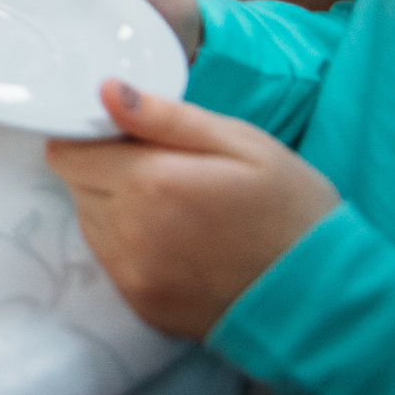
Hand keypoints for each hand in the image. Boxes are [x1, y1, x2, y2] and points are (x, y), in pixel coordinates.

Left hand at [47, 82, 338, 338]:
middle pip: (76, 186)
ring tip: (173, 208)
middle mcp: (129, 230)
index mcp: (150, 181)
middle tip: (163, 172)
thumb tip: (105, 90)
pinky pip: (110, 260)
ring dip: (113, 208)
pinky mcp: (141, 304)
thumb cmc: (291, 211)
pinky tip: (175, 241)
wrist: (325, 300)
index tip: (126, 138)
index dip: (93, 138)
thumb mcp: (242, 144)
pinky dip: (128, 245)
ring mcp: (132, 273)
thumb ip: (165, 116)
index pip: (69, 152)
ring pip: (89, 222)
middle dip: (105, 171)